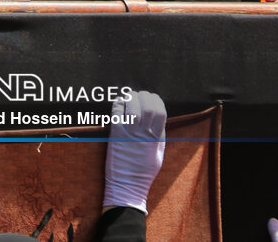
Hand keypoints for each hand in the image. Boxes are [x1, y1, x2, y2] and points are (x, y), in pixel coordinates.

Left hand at [103, 90, 165, 212]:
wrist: (127, 184)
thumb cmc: (143, 169)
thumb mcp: (158, 152)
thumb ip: (158, 135)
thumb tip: (158, 118)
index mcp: (157, 139)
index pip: (161, 112)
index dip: (157, 101)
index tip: (152, 97)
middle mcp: (145, 135)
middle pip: (148, 108)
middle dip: (145, 96)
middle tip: (139, 94)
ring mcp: (130, 135)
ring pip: (133, 109)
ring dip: (131, 98)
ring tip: (129, 95)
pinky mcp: (116, 136)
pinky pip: (117, 115)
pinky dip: (118, 104)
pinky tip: (119, 102)